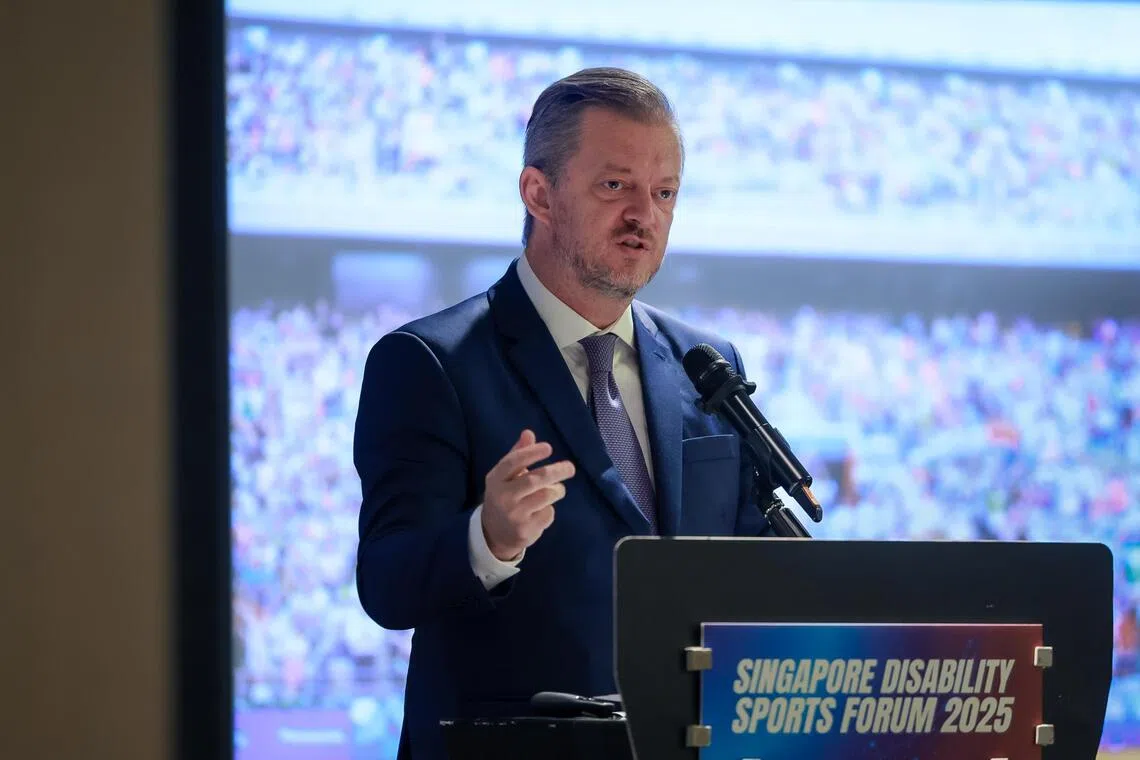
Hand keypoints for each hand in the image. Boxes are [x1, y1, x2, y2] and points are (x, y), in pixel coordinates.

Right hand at [481, 429, 574, 561]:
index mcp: (495, 479)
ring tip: (556, 490)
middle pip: (534, 480)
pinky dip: (550, 509)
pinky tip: (542, 511)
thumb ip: (518, 454)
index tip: (549, 448)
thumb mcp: (506, 475)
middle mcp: (502, 497)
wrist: (494, 532)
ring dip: (557, 490)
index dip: (531, 453)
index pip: (512, 462)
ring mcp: (513, 515)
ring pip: (546, 495)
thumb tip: (528, 433)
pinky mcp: (524, 531)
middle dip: (556, 471)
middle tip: (570, 467)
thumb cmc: (506, 495)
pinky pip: (548, 513)